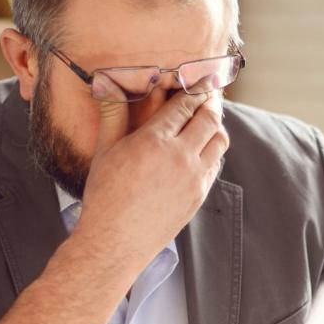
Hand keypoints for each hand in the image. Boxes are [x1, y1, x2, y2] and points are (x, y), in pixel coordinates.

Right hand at [72, 89, 228, 268]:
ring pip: (220, 141)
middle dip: (211, 102)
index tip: (199, 81)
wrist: (114, 243)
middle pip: (210, 118)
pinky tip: (202, 149)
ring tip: (207, 120)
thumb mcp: (104, 151)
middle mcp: (180, 157)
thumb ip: (113, 113)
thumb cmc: (104, 196)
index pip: (185, 104)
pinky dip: (213, 151)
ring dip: (216, 126)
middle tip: (208, 95)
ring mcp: (194, 178)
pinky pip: (216, 165)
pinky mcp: (199, 196)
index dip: (195, 89)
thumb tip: (107, 82)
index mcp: (154, 140)